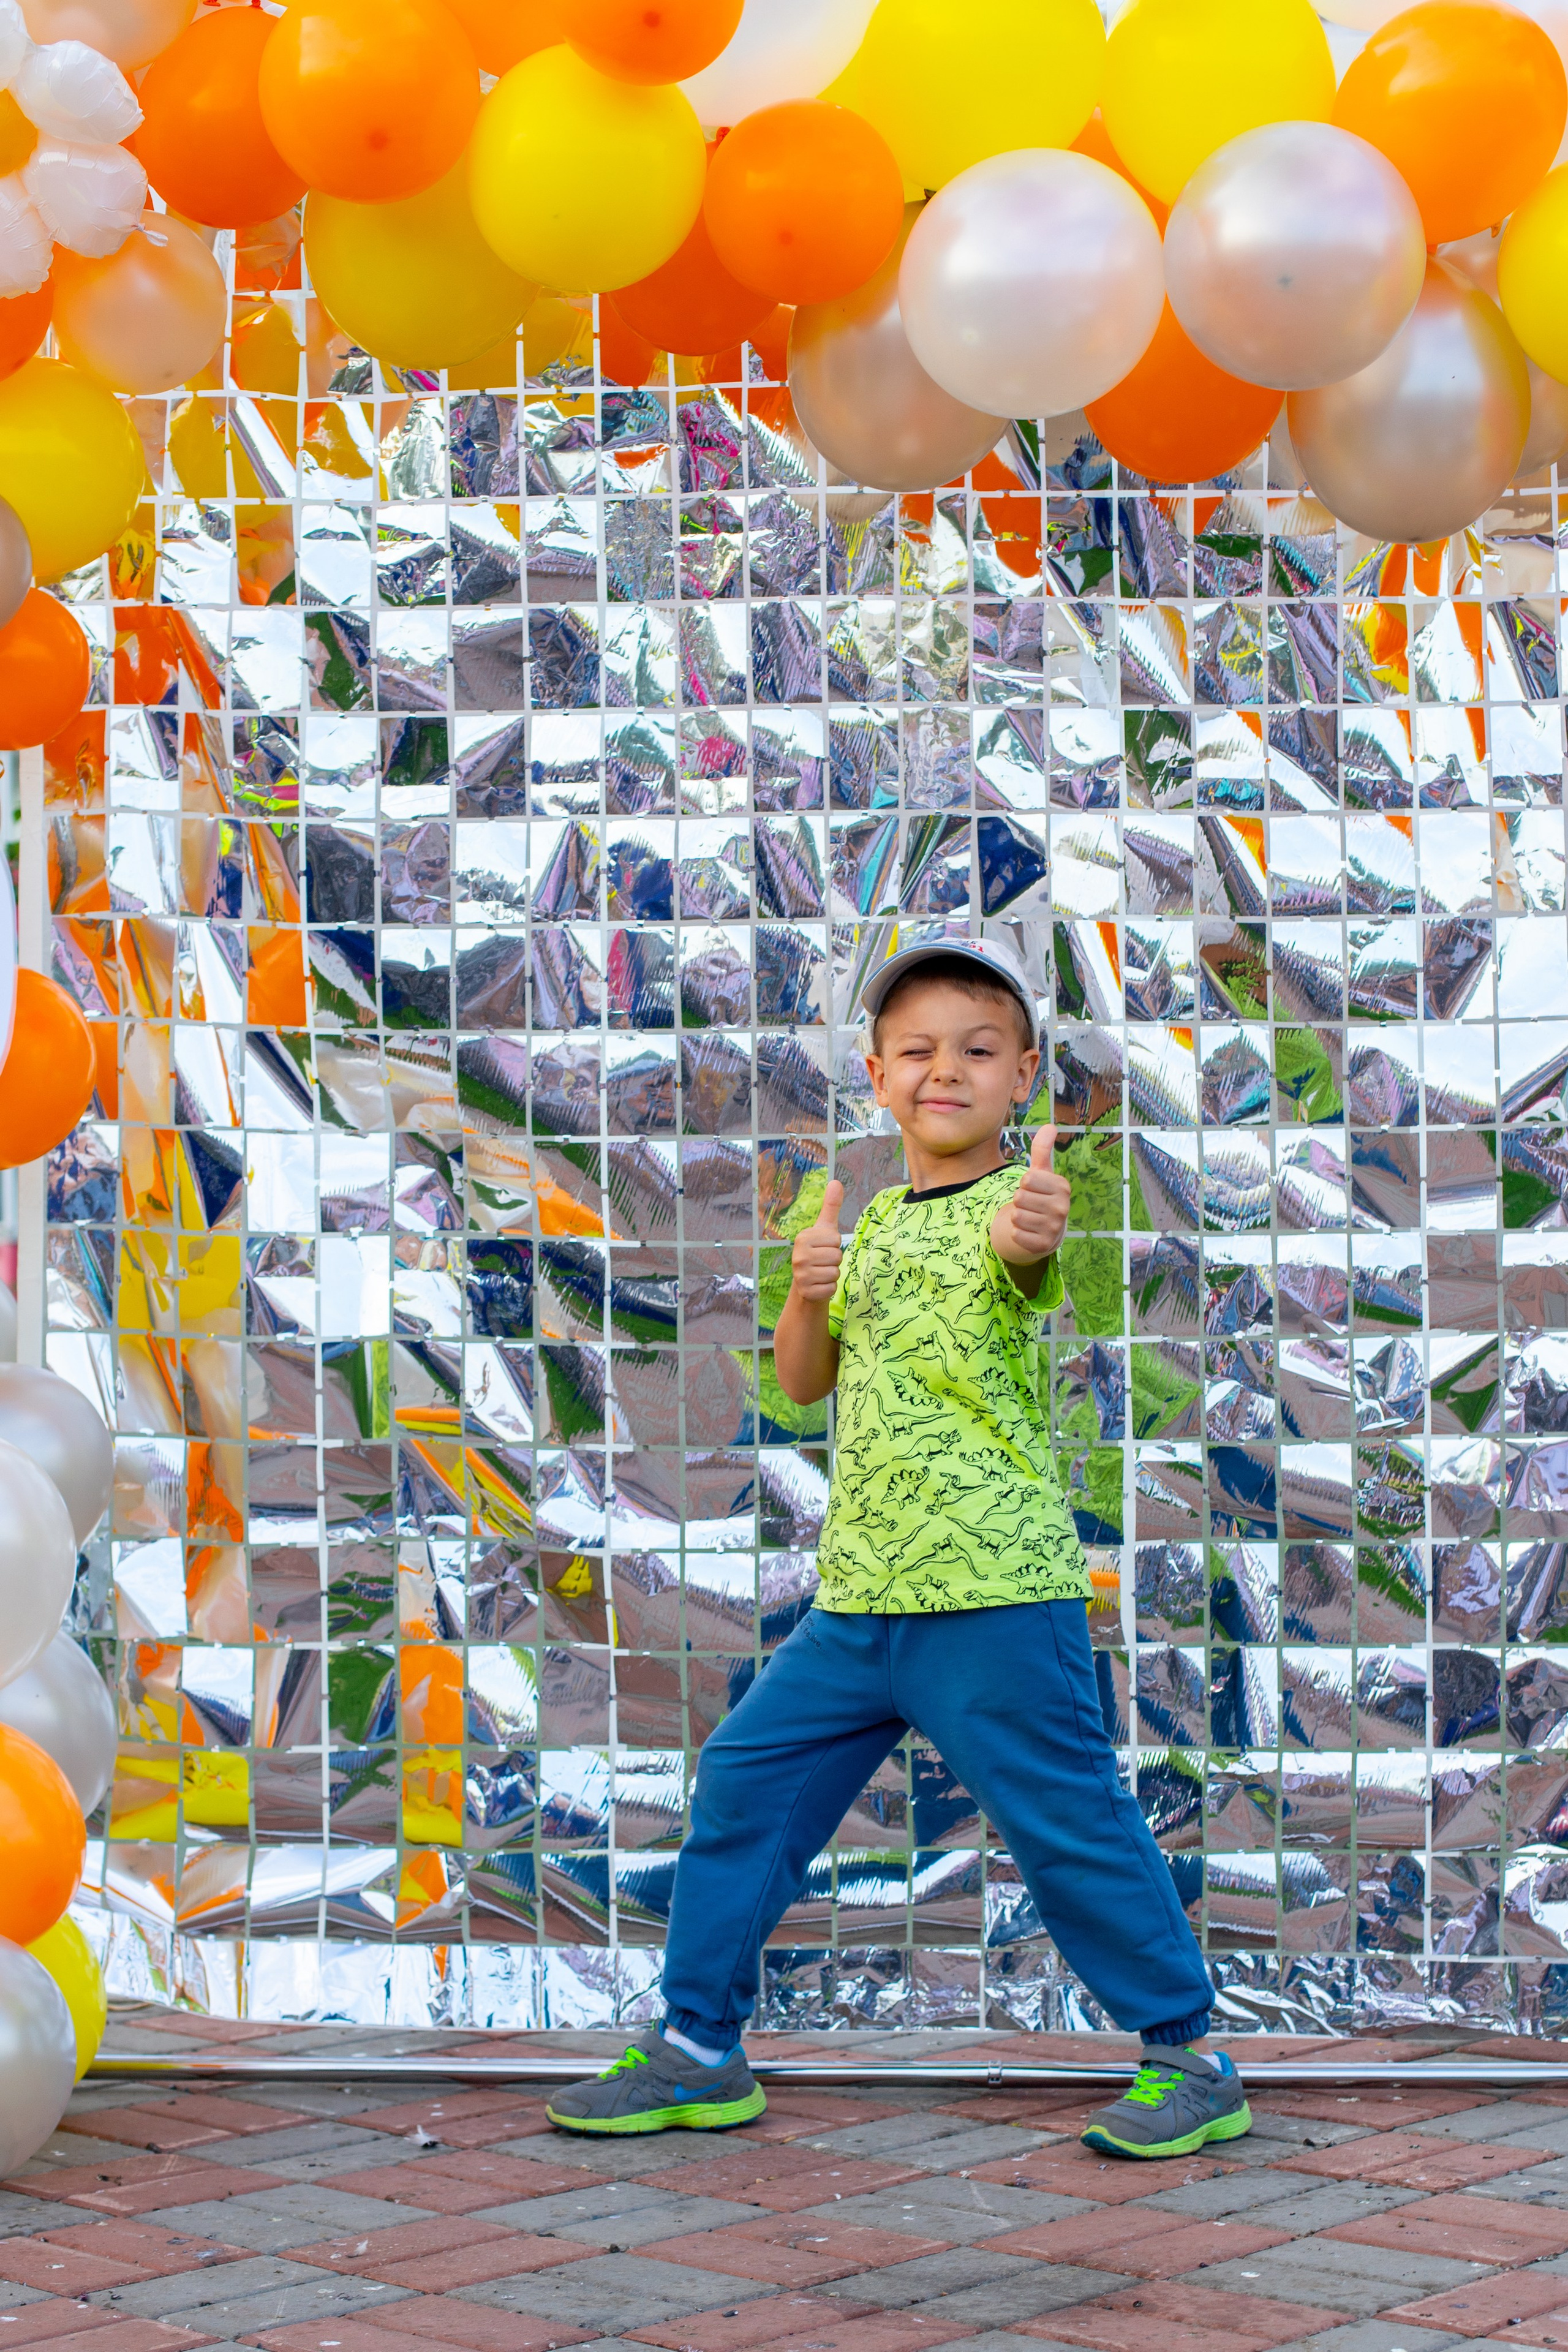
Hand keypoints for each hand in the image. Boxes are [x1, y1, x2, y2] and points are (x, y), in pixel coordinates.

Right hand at [790, 1177, 844, 1302]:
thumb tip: (836, 1181)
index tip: (824, 1248)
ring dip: (833, 1274)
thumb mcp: (825, 1229)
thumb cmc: (819, 1251)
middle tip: (823, 1262)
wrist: (807, 1282)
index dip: (835, 1245)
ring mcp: (801, 1275)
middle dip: (835, 1260)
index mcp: (803, 1238)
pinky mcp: (806, 1291)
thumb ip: (831, 1206)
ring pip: (835, 1272)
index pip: (836, 1240)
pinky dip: (829, 1288)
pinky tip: (819, 1284)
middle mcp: (798, 1256)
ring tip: (821, 1272)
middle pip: (837, 1256)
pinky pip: (831, 1288)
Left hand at [995, 1126, 1068, 1264]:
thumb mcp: (1042, 1172)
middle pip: (1020, 1198)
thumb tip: (1050, 1125)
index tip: (1034, 1189)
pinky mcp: (1043, 1246)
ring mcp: (1054, 1229)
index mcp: (1062, 1188)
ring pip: (1016, 1216)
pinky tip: (1028, 1231)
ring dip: (1017, 1216)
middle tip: (1030, 1205)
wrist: (1048, 1230)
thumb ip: (1042, 1150)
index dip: (1024, 1183)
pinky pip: (1015, 1234)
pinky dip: (1017, 1232)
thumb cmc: (1041, 1195)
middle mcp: (1062, 1208)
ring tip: (1029, 1217)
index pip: (1027, 1179)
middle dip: (1020, 1200)